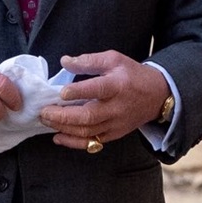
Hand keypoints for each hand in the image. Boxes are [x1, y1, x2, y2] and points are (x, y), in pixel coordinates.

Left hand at [40, 51, 168, 150]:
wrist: (158, 96)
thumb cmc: (131, 75)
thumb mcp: (114, 60)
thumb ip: (89, 60)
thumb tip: (65, 61)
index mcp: (117, 86)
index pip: (98, 89)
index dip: (79, 92)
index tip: (61, 92)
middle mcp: (117, 107)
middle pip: (89, 116)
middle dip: (63, 116)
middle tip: (44, 111)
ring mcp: (116, 124)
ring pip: (88, 131)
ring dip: (64, 128)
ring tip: (46, 120)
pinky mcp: (114, 134)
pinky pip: (92, 143)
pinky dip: (73, 142)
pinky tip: (57, 137)